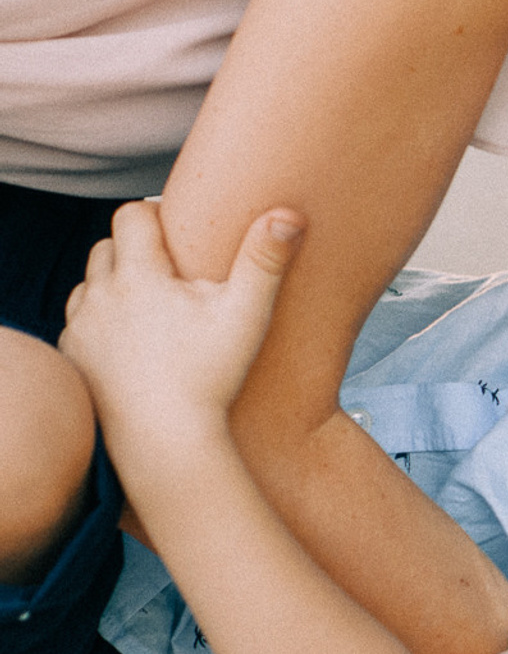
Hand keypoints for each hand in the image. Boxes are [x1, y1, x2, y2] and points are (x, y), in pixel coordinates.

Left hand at [59, 201, 305, 449]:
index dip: (156, 214)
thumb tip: (288, 213)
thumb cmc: (211, 376)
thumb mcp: (247, 314)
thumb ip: (266, 259)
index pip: (132, 215)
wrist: (165, 440)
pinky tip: (133, 340)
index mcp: (139, 275)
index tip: (182, 231)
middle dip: (135, 248)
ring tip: (154, 305)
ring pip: (90, 283)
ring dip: (115, 283)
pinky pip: (80, 322)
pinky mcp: (73, 357)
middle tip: (175, 271)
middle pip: (107, 246)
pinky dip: (101, 321)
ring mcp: (81, 328)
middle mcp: (100, 295)